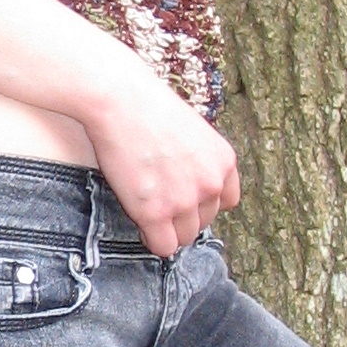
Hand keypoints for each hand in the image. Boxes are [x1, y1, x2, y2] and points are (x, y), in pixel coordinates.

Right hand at [78, 59, 240, 254]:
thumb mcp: (193, 130)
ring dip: (166, 228)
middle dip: (182, 215)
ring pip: (184, 237)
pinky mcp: (156, 212)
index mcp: (224, 162)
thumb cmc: (148, 108)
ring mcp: (185, 200)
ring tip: (146, 206)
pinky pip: (162, 246)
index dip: (202, 201)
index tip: (182, 194)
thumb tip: (189, 187)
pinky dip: (152, 240)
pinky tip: (140, 222)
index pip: (226, 202)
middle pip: (204, 222)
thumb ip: (200, 161)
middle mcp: (211, 184)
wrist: (119, 100)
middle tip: (157, 197)